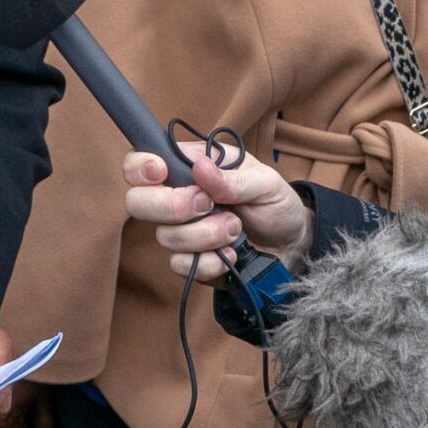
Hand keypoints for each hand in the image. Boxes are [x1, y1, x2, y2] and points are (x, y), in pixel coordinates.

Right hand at [122, 142, 311, 283]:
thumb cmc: (275, 203)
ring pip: (165, 236)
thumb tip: (200, 169)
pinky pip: (181, 265)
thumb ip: (233, 178)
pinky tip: (231, 253)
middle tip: (207, 204)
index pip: (139, 162)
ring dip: (205, 234)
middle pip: (137, 202)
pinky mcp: (190, 262)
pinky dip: (210, 261)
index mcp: (189, 167)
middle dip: (172, 206)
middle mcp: (176, 198)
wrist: (291, 244)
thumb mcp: (265, 182)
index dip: (140, 167)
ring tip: (235, 228)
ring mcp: (180, 232)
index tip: (161, 173)